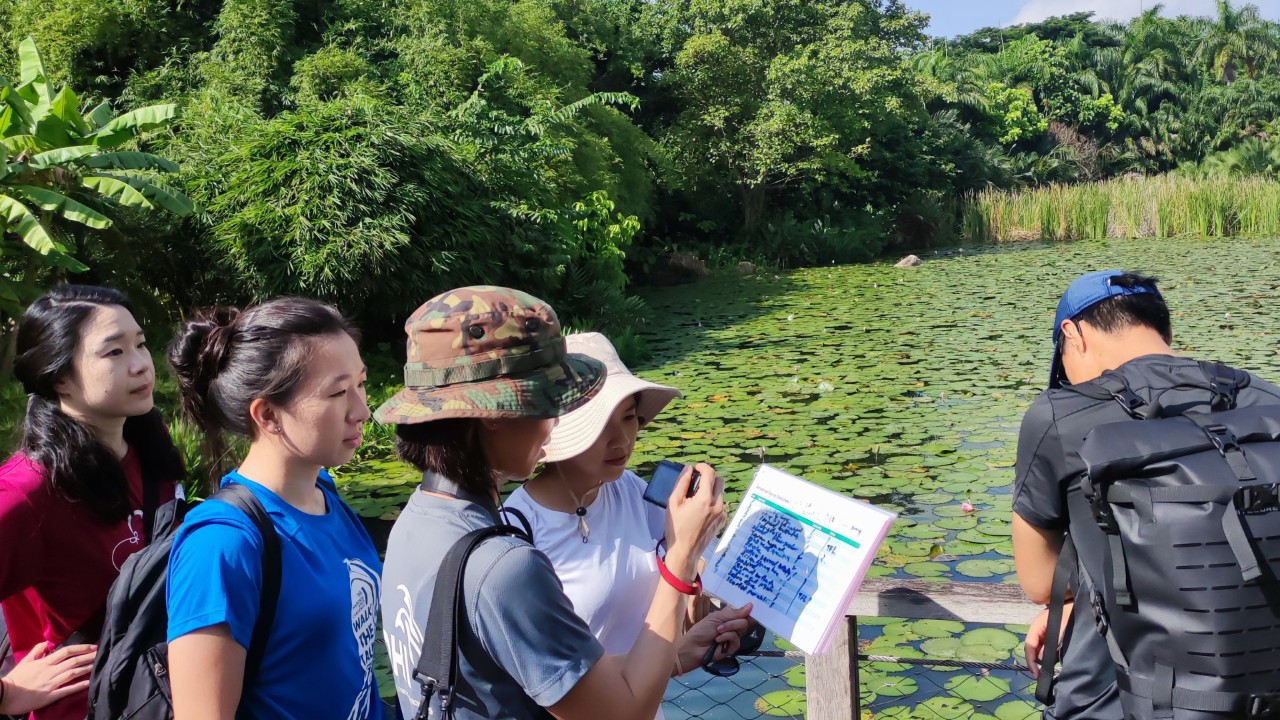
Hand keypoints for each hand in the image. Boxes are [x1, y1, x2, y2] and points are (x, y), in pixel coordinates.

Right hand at [0, 642, 96, 714]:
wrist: (4, 695)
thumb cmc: (16, 678)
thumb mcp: (25, 661)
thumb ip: (37, 651)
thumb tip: (48, 643)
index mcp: (45, 662)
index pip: (67, 651)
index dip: (82, 648)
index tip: (93, 646)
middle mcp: (50, 671)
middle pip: (73, 661)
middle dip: (89, 656)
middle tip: (101, 653)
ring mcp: (51, 683)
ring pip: (72, 673)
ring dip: (87, 668)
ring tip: (98, 664)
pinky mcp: (50, 696)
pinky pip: (66, 690)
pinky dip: (78, 686)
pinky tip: (88, 683)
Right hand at [663, 463, 726, 578]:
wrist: (685, 550)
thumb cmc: (676, 527)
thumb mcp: (673, 502)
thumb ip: (682, 483)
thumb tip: (688, 468)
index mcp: (705, 499)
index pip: (710, 473)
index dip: (702, 467)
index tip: (695, 468)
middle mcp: (717, 505)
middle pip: (719, 481)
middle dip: (709, 477)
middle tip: (697, 481)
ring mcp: (722, 513)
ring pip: (720, 492)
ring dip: (711, 489)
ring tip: (697, 497)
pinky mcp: (722, 520)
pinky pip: (720, 504)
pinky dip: (713, 501)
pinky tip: (701, 509)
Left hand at [676, 603, 752, 674]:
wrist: (693, 647)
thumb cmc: (701, 630)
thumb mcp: (716, 617)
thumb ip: (734, 613)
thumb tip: (751, 605)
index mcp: (729, 617)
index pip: (743, 612)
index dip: (748, 610)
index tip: (753, 606)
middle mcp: (733, 626)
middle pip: (745, 620)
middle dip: (733, 621)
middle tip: (721, 625)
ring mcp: (733, 637)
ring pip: (742, 628)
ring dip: (728, 628)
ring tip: (717, 632)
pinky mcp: (733, 647)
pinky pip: (736, 639)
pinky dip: (726, 637)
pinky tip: (717, 640)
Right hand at [1024, 603, 1070, 678]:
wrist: (1079, 603)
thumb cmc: (1070, 613)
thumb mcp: (1062, 628)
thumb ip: (1052, 644)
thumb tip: (1042, 660)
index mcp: (1037, 626)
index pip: (1029, 645)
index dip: (1030, 660)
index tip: (1036, 674)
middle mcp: (1038, 630)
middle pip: (1032, 649)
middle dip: (1035, 663)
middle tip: (1041, 676)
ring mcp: (1044, 633)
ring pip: (1039, 650)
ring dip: (1043, 660)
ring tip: (1048, 671)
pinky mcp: (1051, 636)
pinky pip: (1047, 648)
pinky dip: (1049, 656)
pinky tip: (1055, 661)